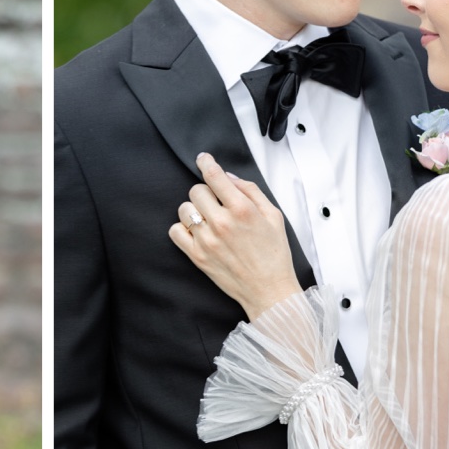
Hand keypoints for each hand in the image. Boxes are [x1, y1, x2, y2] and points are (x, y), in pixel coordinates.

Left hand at [169, 153, 301, 319]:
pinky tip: (197, 232)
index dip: (206, 163)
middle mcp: (221, 223)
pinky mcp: (196, 256)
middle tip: (217, 204)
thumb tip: (228, 177)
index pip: (215, 177)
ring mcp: (206, 240)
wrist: (268, 289)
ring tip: (209, 220)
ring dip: (194, 210)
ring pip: (184, 209)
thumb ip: (250, 191)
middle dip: (206, 193)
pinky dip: (183, 229)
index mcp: (242, 210)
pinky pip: (175, 231)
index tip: (203, 159)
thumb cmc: (273, 254)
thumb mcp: (273, 216)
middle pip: (196, 191)